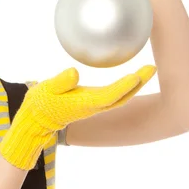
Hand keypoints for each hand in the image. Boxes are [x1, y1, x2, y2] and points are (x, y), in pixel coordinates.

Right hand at [0, 64, 156, 169]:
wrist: (36, 121)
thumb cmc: (40, 104)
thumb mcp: (45, 89)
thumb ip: (60, 82)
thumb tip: (74, 73)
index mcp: (84, 104)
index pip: (109, 95)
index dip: (124, 86)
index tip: (136, 75)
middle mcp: (93, 106)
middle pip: (122, 97)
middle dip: (138, 83)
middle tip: (152, 68)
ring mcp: (94, 105)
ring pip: (120, 97)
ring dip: (136, 85)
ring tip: (148, 69)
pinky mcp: (92, 102)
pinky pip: (114, 95)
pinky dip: (126, 86)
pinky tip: (131, 76)